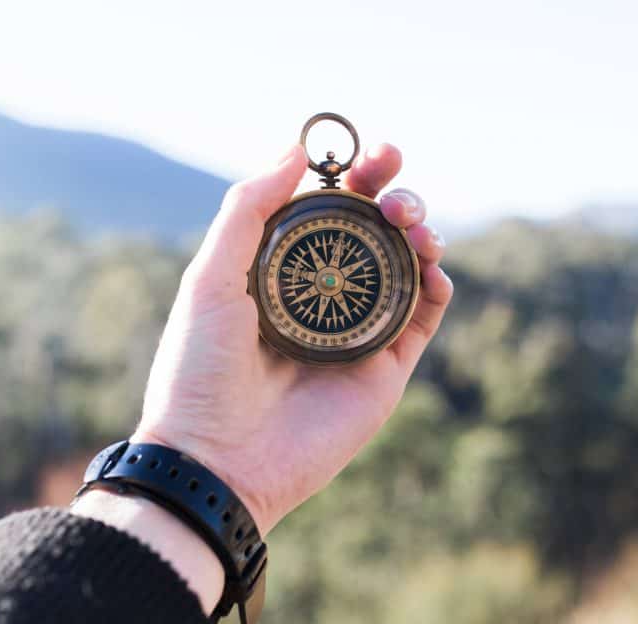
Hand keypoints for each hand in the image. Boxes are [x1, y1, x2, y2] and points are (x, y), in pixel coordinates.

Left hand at [132, 143, 452, 534]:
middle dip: (393, 194)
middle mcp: (322, 297)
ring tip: (410, 222)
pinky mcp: (384, 369)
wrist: (217, 460)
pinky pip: (423, 317)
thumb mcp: (210, 278)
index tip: (369, 153)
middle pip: (374, 231)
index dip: (353, 176)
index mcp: (279, 272)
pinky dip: (437, 284)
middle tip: (393, 182)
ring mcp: (356, 332)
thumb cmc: (200, 370)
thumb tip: (295, 150)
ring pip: (406, 266)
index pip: (327, 211)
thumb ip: (249, 210)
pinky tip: (431, 264)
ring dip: (419, 231)